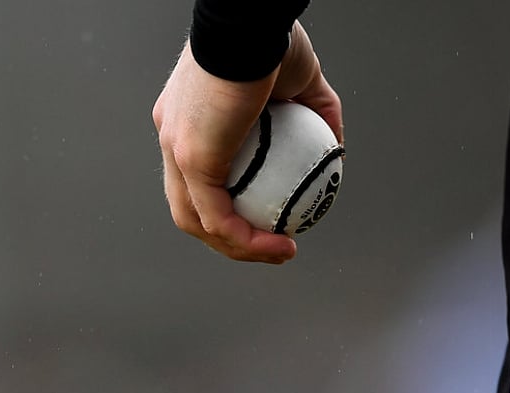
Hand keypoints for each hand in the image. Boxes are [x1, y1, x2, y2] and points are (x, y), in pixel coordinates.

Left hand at [152, 21, 342, 262]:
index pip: (199, 177)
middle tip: (273, 243)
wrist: (252, 23)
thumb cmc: (274, 41)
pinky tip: (279, 245)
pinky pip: (217, 216)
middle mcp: (173, 137)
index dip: (230, 206)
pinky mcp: (189, 155)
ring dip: (238, 248)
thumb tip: (335, 151)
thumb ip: (319, 119)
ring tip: (279, 252)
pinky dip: (246, 241)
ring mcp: (176, 147)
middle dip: (230, 238)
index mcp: (190, 122)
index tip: (270, 218)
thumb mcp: (306, 85)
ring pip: (197, 219)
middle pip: (191, 206)